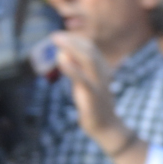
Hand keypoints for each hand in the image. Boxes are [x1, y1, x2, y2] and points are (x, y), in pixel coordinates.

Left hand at [53, 32, 129, 154]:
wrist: (106, 127)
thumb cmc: (93, 105)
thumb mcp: (84, 84)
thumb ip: (75, 69)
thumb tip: (61, 54)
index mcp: (102, 69)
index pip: (90, 48)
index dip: (75, 40)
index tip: (60, 36)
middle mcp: (103, 73)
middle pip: (90, 50)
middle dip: (72, 40)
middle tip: (55, 35)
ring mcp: (99, 84)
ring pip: (89, 60)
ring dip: (72, 48)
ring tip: (57, 41)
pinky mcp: (93, 96)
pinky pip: (84, 80)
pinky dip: (73, 69)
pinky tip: (62, 61)